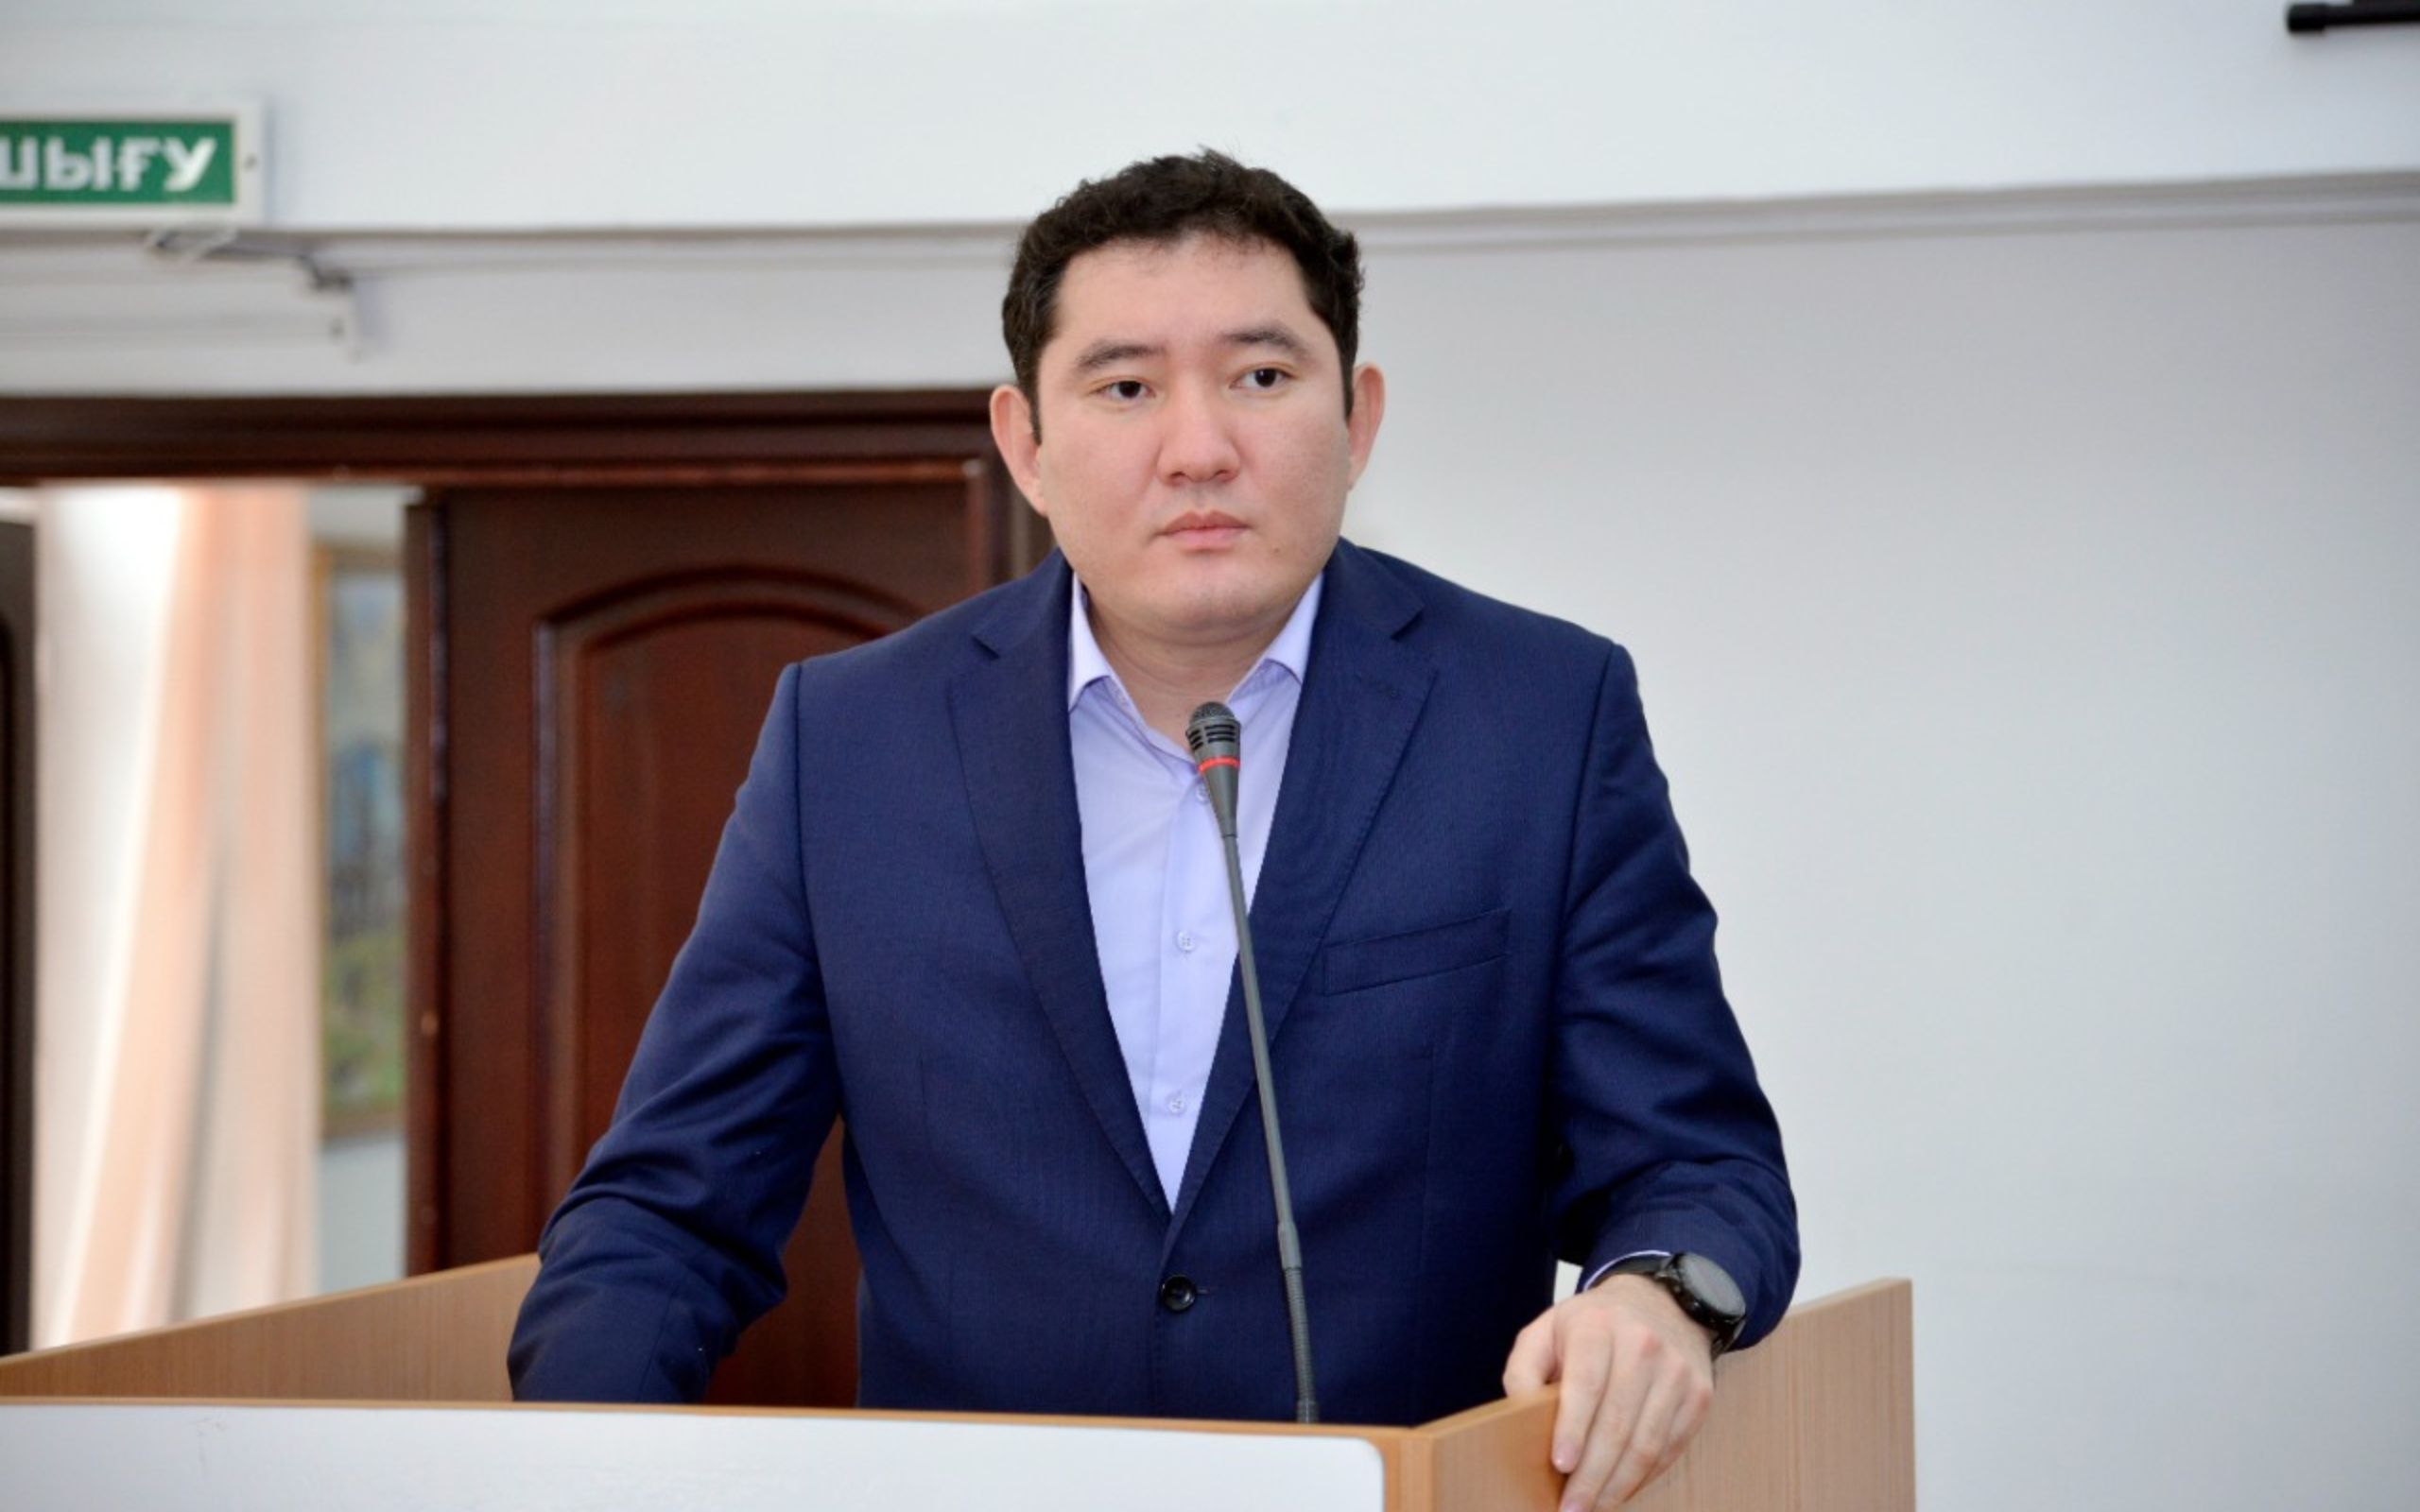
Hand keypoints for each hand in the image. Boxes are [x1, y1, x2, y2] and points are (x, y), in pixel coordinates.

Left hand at [1501, 1274, 1715, 1511]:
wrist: (1661, 1303)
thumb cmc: (1592, 1326)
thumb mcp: (1546, 1330)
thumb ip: (1523, 1370)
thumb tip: (1518, 1418)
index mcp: (1598, 1327)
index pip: (1587, 1383)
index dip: (1574, 1428)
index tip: (1561, 1465)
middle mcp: (1643, 1346)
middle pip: (1618, 1423)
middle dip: (1592, 1475)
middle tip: (1570, 1508)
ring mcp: (1676, 1372)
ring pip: (1647, 1443)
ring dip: (1618, 1485)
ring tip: (1593, 1507)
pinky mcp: (1698, 1395)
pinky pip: (1670, 1448)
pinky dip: (1644, 1477)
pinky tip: (1620, 1490)